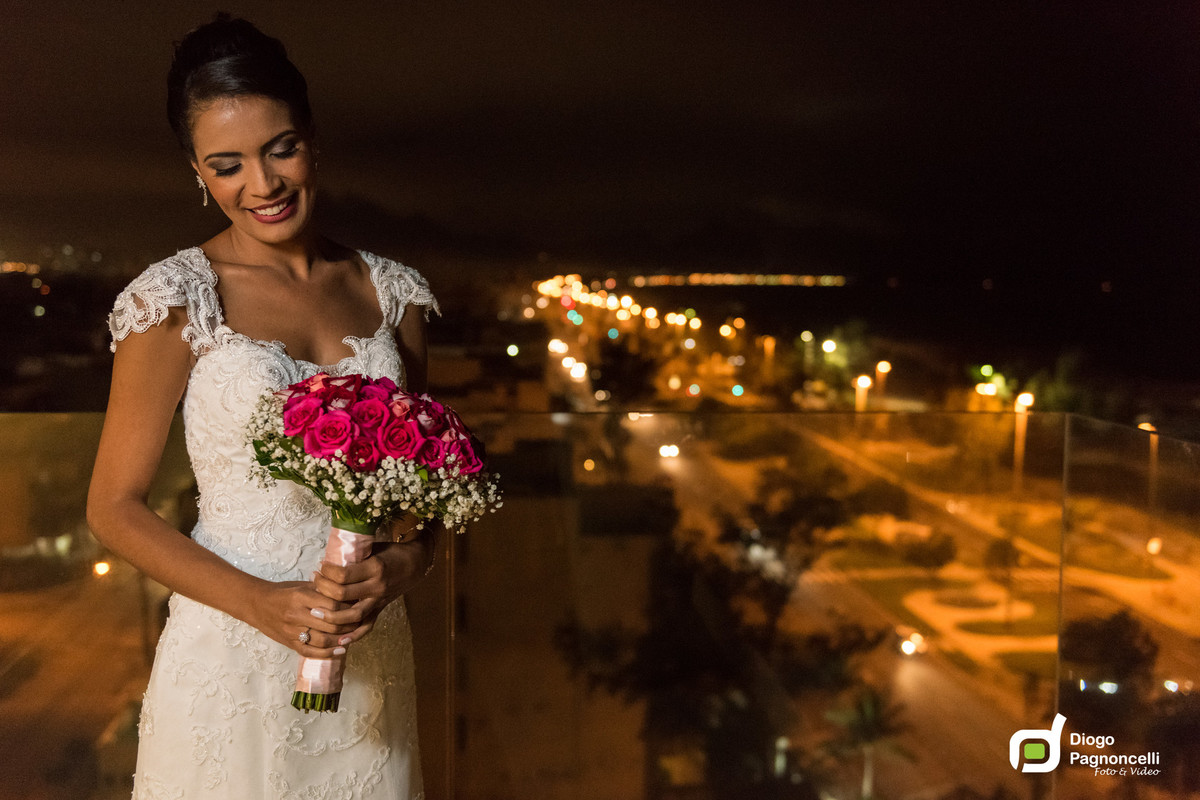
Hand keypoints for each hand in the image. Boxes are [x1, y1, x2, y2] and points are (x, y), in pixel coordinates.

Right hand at [245, 580, 357, 657]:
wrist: (257, 604)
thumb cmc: (284, 592)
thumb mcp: (303, 586)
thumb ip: (324, 590)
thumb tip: (350, 592)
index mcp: (301, 597)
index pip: (333, 605)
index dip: (349, 608)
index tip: (359, 606)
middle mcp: (297, 615)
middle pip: (331, 624)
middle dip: (349, 625)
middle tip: (361, 622)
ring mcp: (292, 631)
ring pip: (323, 640)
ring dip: (342, 640)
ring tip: (353, 636)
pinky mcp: (290, 643)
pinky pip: (311, 652)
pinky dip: (328, 653)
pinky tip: (340, 650)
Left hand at [310, 533, 435, 646]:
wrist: (415, 564)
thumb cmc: (391, 552)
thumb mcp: (373, 548)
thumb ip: (354, 556)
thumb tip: (328, 560)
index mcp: (374, 568)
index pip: (343, 575)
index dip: (327, 571)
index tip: (320, 566)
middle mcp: (376, 587)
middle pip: (343, 594)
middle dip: (323, 588)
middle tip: (314, 581)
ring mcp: (379, 601)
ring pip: (352, 615)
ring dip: (331, 615)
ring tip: (315, 610)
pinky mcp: (380, 610)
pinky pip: (367, 627)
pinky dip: (354, 636)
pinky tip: (339, 640)